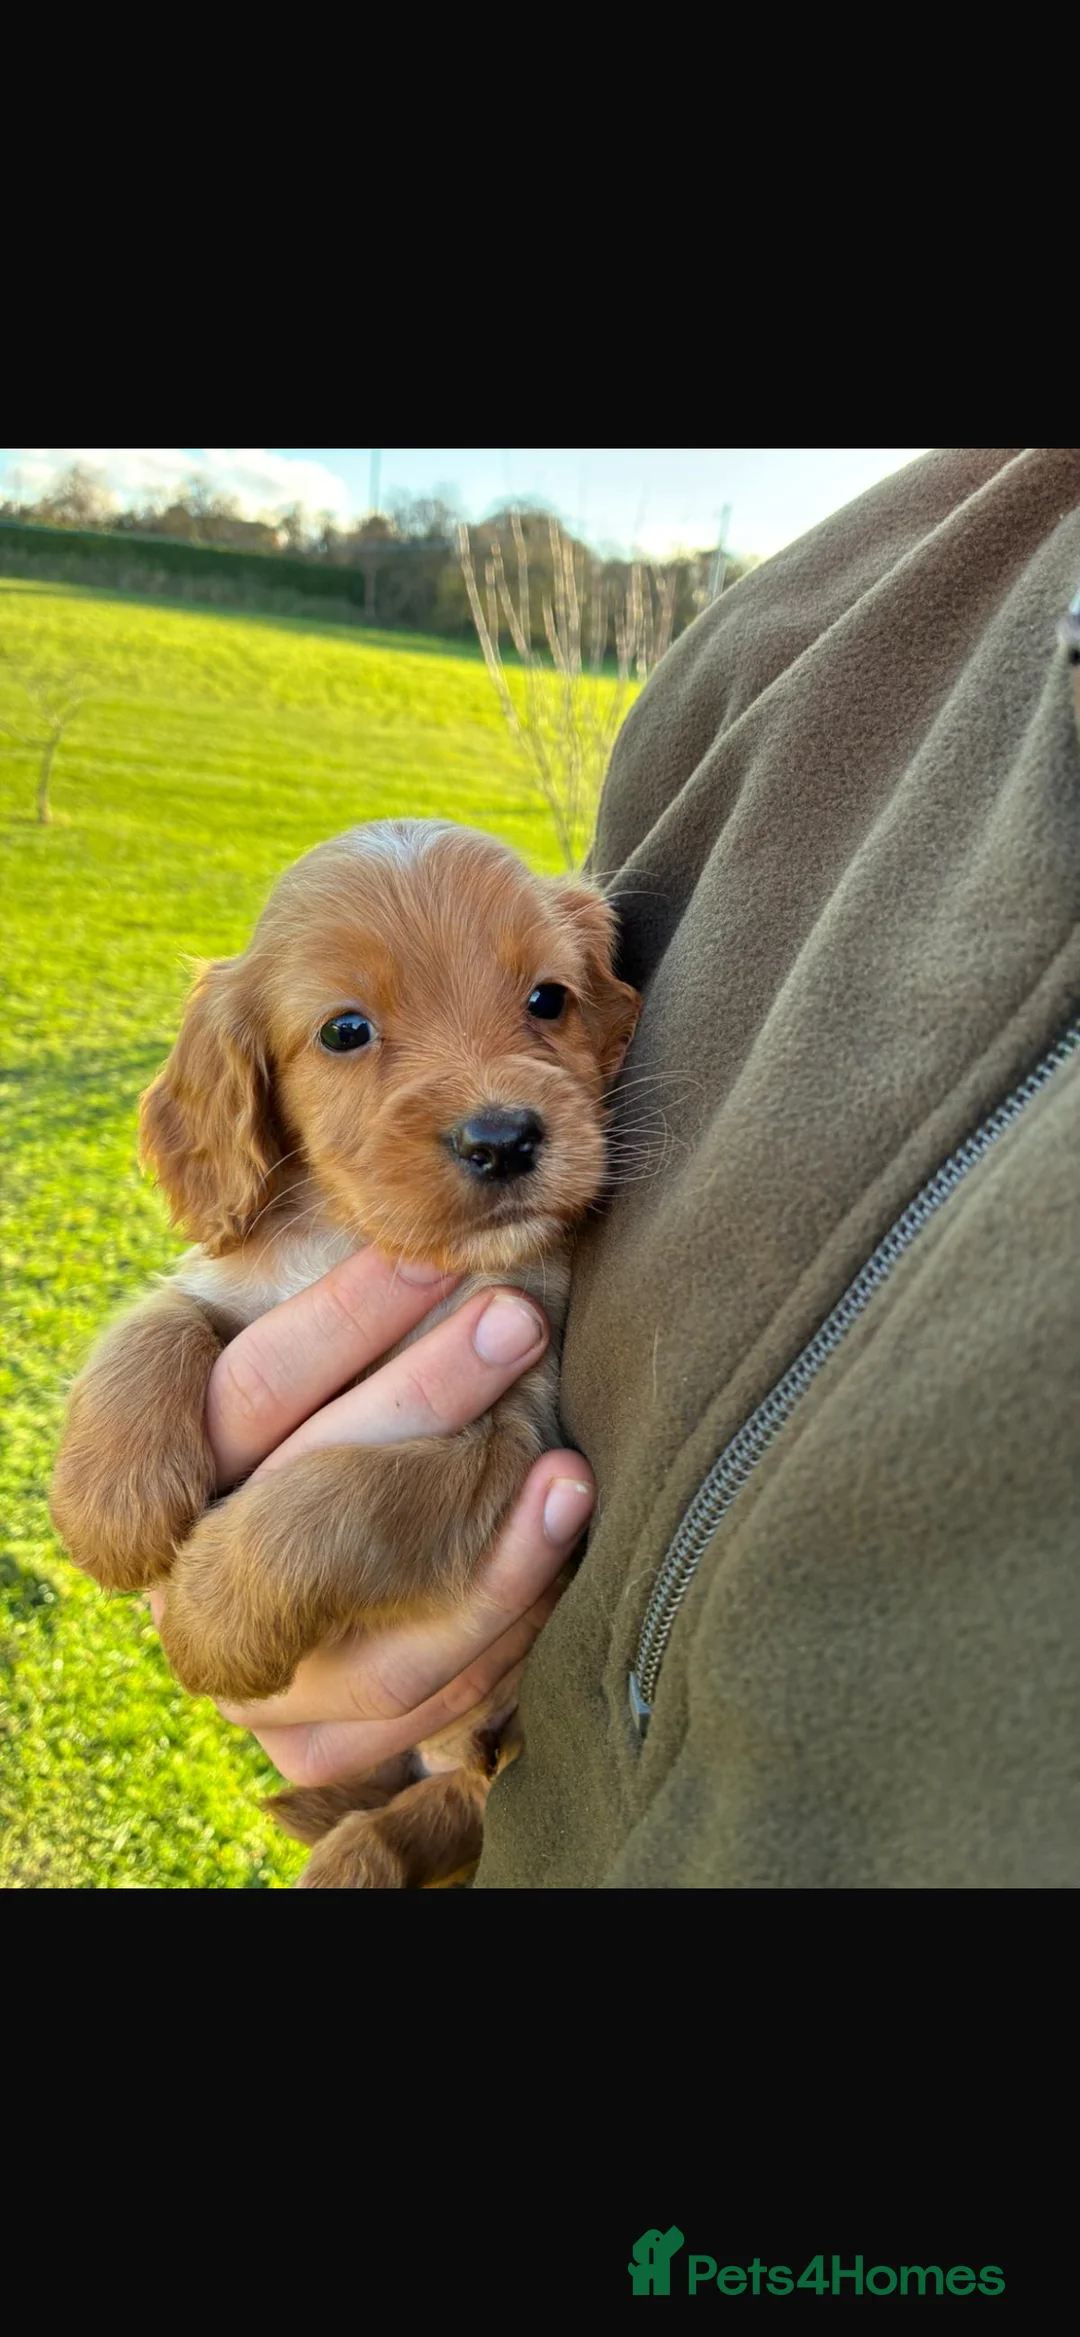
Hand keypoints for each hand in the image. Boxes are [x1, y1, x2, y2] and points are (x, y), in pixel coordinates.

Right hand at [148, 1247, 593, 1783]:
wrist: (423, 1452)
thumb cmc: (381, 1324)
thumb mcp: (332, 1259)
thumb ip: (332, 1247)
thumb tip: (409, 1235)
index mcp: (148, 1417)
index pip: (197, 1386)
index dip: (316, 1331)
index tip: (429, 1259)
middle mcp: (163, 1552)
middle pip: (276, 1495)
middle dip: (414, 1404)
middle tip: (518, 1320)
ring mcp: (225, 1658)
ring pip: (339, 1611)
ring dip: (470, 1530)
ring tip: (568, 1460)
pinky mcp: (304, 1735)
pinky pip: (398, 1702)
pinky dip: (491, 1625)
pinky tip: (558, 1536)